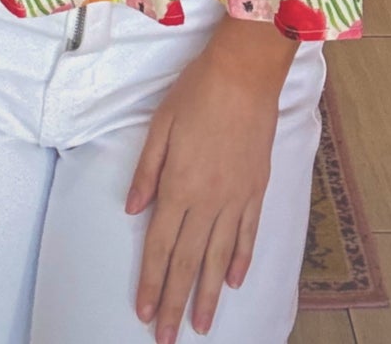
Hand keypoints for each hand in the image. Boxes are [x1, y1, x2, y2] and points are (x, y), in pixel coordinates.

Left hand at [125, 28, 290, 340]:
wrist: (246, 73)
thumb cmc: (198, 92)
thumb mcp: (160, 124)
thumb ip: (146, 171)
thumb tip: (133, 211)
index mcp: (179, 185)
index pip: (160, 246)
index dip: (152, 282)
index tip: (145, 314)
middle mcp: (208, 199)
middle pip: (188, 261)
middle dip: (176, 303)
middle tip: (168, 339)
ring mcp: (236, 197)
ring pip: (218, 257)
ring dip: (207, 294)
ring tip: (201, 325)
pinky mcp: (257, 188)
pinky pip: (248, 233)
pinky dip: (240, 260)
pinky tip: (232, 281)